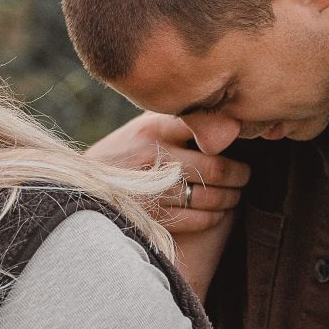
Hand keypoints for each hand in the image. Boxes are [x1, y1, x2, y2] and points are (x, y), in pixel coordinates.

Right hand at [86, 112, 249, 233]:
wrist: (83, 189)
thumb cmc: (123, 154)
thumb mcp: (141, 127)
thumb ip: (175, 120)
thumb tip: (222, 110)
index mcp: (152, 129)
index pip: (205, 127)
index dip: (232, 136)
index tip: (242, 140)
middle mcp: (152, 157)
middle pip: (215, 168)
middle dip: (239, 174)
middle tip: (245, 174)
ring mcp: (151, 190)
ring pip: (210, 197)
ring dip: (230, 197)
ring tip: (235, 193)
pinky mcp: (152, 217)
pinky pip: (197, 219)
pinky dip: (214, 216)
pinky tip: (217, 211)